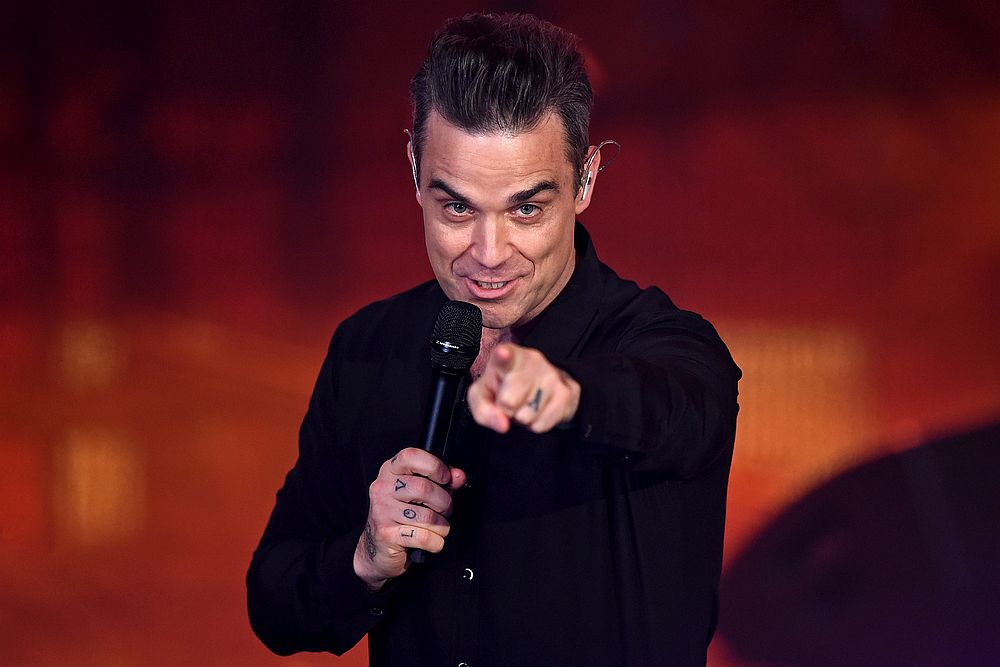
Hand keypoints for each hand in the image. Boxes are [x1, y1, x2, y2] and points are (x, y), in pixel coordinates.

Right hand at [353, 447, 465, 589]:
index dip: (434, 466)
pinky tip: (432, 541)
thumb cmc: (402, 515)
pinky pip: (423, 537)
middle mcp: (382, 488)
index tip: (446, 479)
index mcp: (390, 471)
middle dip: (444, 502)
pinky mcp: (386, 534)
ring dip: (442, 525)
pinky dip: (436, 542)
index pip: (411, 456)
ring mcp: (382, 511)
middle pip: (423, 488)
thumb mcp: (421, 493)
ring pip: (426, 516)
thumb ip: (442, 481)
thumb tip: (458, 476)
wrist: (378, 547)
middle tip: (446, 510)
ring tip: (439, 526)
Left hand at [467, 342, 580, 433]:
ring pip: (525, 416)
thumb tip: (502, 424)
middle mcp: (532, 360)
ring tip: (523, 404)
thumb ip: (483, 410)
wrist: (542, 385)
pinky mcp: (565, 393)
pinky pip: (540, 425)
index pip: (504, 355)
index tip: (502, 354)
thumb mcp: (483, 395)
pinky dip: (535, 424)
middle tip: (507, 401)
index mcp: (508, 354)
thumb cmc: (504, 387)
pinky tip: (537, 409)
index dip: (503, 357)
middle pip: (508, 401)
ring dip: (520, 418)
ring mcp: (551, 375)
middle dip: (505, 410)